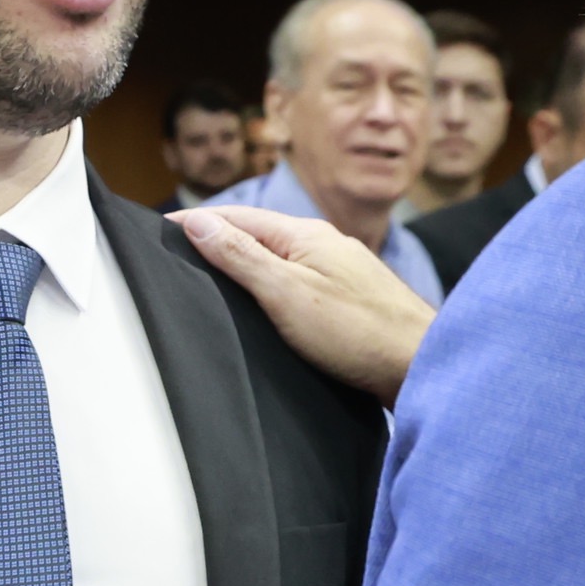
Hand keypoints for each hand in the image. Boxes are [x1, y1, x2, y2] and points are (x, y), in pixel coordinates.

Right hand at [176, 206, 434, 405]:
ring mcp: (342, 272)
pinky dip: (272, 288)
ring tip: (212, 279)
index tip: (162, 231)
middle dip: (218, 241)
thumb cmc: (359, 332)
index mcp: (305, 235)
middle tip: (178, 255)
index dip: (196, 223)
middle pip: (258, 236)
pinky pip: (300, 283)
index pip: (236, 218)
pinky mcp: (352, 300)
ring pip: (281, 261)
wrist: (423, 367)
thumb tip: (197, 221)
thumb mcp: (285, 292)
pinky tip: (267, 308)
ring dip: (246, 266)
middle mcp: (325, 246)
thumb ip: (240, 256)